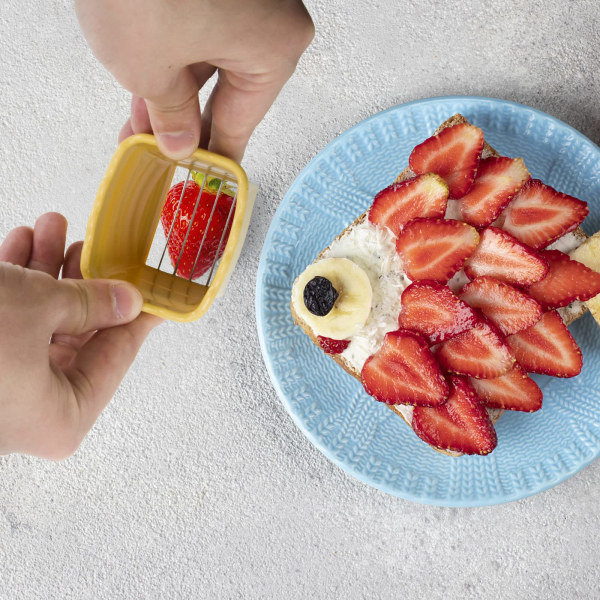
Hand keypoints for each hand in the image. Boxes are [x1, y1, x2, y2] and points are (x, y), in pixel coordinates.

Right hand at [0, 213, 160, 458]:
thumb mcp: (37, 307)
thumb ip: (92, 302)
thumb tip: (129, 300)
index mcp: (63, 417)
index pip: (117, 356)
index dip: (139, 315)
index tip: (159, 289)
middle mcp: (32, 412)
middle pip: (78, 335)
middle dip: (83, 279)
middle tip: (94, 243)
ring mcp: (1, 390)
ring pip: (39, 322)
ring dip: (46, 270)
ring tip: (54, 226)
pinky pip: (7, 322)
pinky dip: (14, 281)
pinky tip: (21, 242)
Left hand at [75, 0, 313, 160]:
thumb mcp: (150, 69)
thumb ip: (169, 114)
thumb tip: (179, 141)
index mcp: (275, 46)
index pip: (241, 122)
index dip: (215, 158)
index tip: (204, 181)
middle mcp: (270, 16)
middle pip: (226, 90)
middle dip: (184, 124)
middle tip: (163, 155)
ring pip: (207, 60)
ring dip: (171, 93)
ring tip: (140, 125)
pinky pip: (197, 29)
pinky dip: (170, 57)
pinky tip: (145, 83)